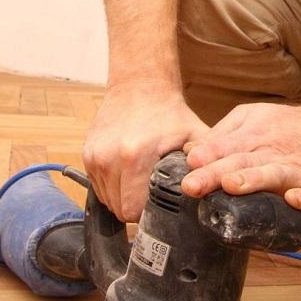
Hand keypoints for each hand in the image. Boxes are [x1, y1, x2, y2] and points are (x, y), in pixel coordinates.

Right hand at [83, 80, 208, 220]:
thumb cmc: (169, 114)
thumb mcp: (195, 138)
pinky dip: (113, 187)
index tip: (161, 207)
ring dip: (123, 199)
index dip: (149, 214)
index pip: (133, 211)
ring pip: (107, 201)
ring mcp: (95, 156)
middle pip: (119, 209)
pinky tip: (129, 175)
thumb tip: (213, 195)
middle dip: (137, 209)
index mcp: (134, 157)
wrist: (140, 85)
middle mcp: (109, 158)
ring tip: (141, 183)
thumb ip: (206, 167)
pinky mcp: (87, 154)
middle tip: (153, 196)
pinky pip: (98, 187)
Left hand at [181, 102, 300, 215]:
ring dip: (253, 181)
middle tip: (193, 185)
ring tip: (233, 185)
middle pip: (241, 162)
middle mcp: (272, 154)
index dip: (206, 157)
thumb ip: (221, 135)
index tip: (189, 165)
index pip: (224, 148)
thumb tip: (189, 151)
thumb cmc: (287, 129)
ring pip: (272, 175)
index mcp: (253, 138)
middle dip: (216, 174)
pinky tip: (295, 200)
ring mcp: (295, 171)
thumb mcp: (252, 118)